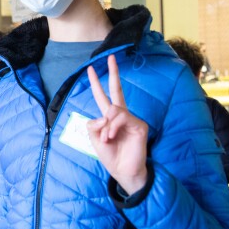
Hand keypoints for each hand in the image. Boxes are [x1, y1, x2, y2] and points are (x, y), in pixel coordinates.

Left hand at [86, 55, 148, 194]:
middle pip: (117, 90)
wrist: (122, 171)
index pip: (103, 96)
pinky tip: (112, 137)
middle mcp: (121, 115)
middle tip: (112, 57)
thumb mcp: (94, 139)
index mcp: (109, 118)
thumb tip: (105, 114)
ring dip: (106, 126)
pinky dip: (113, 128)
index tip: (89, 69)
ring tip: (107, 139)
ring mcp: (131, 119)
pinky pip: (121, 119)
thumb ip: (94, 124)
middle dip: (114, 73)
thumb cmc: (110, 155)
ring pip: (113, 110)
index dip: (96, 84)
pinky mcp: (139, 125)